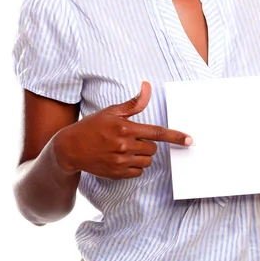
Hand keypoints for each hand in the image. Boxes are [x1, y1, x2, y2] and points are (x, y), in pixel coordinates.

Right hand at [54, 81, 191, 178]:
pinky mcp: (116, 174)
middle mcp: (124, 145)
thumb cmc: (92, 126)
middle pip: (153, 148)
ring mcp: (120, 161)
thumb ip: (133, 103)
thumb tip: (147, 86)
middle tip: (132, 138)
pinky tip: (122, 158)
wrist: (70, 148)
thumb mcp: (111, 111)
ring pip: (147, 160)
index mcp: (125, 128)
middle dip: (148, 143)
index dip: (175, 136)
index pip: (157, 133)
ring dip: (142, 155)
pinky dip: (135, 166)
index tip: (189, 140)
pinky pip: (138, 172)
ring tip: (126, 148)